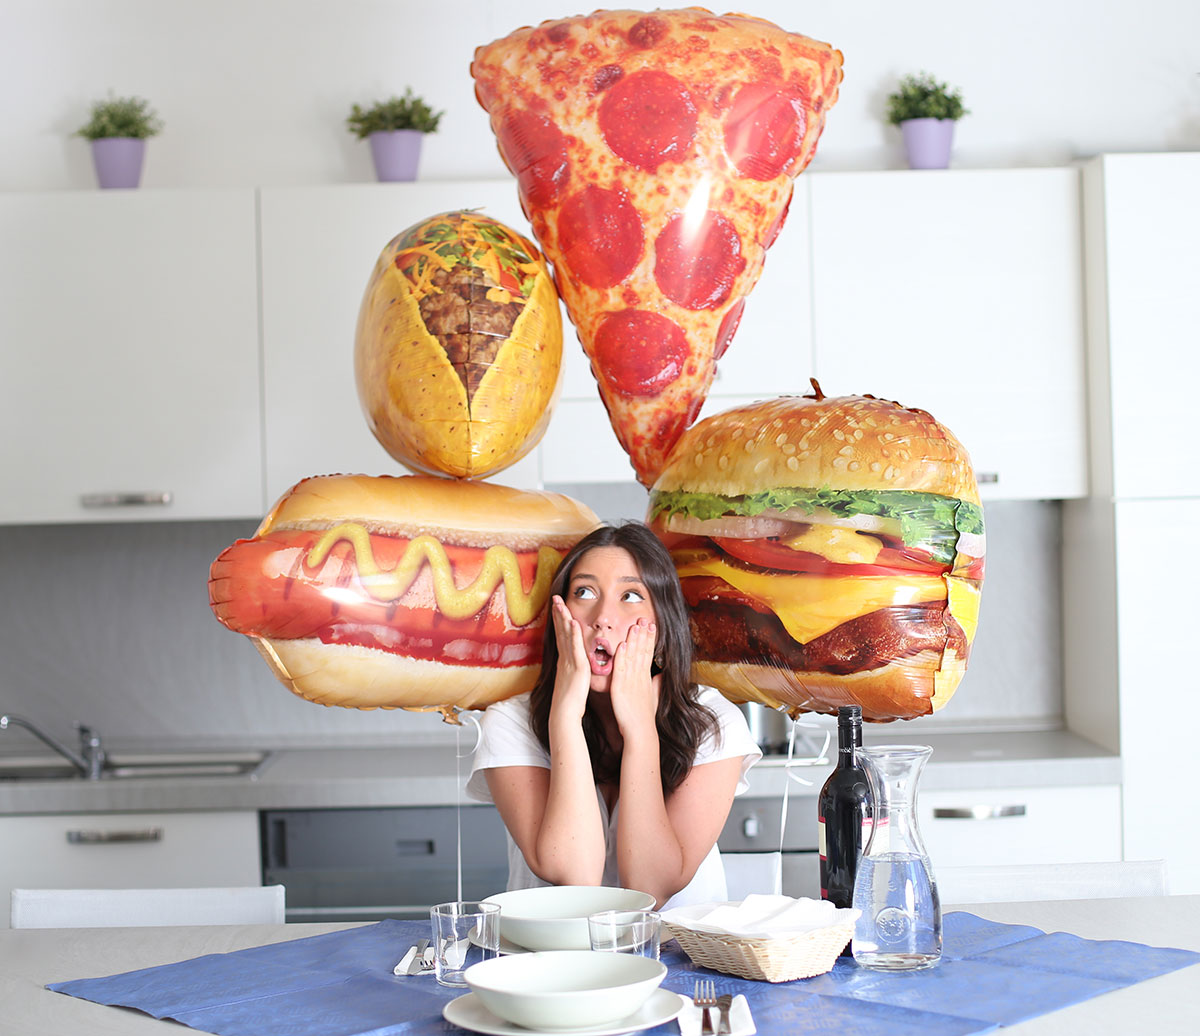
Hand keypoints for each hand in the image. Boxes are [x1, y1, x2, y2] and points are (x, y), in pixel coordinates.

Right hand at [549, 595, 589, 721]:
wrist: (564, 714)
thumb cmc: (569, 702)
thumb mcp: (571, 682)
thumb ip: (572, 670)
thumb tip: (574, 665)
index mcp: (564, 661)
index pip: (561, 636)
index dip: (559, 621)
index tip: (558, 607)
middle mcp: (564, 658)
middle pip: (560, 632)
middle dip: (558, 614)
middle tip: (555, 597)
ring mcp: (569, 662)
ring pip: (565, 636)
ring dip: (563, 618)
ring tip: (560, 603)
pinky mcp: (577, 668)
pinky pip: (575, 648)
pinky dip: (573, 634)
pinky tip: (573, 623)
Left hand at [609, 617, 659, 735]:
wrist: (640, 732)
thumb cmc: (644, 717)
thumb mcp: (653, 697)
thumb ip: (656, 685)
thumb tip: (661, 675)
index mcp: (645, 678)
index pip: (648, 653)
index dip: (649, 639)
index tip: (651, 625)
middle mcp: (639, 677)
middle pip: (643, 651)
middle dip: (644, 634)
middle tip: (644, 618)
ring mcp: (631, 681)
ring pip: (633, 656)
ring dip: (634, 640)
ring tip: (635, 625)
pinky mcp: (621, 688)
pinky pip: (621, 670)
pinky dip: (622, 657)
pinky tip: (623, 645)